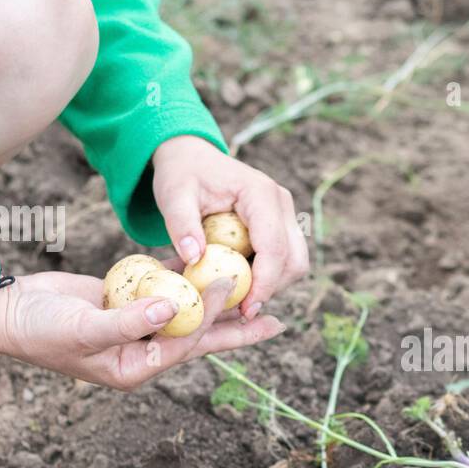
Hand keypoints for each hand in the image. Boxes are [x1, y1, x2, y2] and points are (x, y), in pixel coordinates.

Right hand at [0, 270, 283, 390]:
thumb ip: (127, 320)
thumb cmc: (39, 328)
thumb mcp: (83, 329)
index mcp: (138, 368)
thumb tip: (170, 309)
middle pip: (200, 338)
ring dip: (216, 304)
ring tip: (254, 294)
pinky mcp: (129, 307)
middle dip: (238, 329)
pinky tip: (209, 273)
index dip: (211, 315)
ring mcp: (137, 329)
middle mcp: (144, 353)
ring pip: (187, 316)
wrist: (6, 313)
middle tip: (278, 321)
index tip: (230, 284)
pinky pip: (165, 295)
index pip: (186, 342)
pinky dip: (185, 284)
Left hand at [151, 134, 309, 319]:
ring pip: (295, 263)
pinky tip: (239, 283)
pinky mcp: (281, 224)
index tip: (245, 310)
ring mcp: (285, 214)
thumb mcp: (172, 196)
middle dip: (272, 288)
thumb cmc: (182, 174)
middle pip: (294, 259)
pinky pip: (284, 259)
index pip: (274, 246)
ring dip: (272, 285)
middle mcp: (281, 203)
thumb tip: (193, 259)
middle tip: (240, 310)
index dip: (264, 283)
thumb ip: (180, 226)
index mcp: (260, 193)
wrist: (192, 157)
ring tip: (237, 297)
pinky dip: (268, 277)